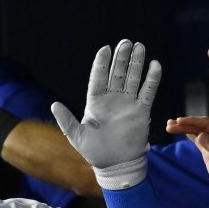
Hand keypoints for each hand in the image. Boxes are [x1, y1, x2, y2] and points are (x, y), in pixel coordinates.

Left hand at [51, 40, 160, 187]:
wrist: (115, 165)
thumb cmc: (94, 152)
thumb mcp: (76, 136)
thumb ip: (66, 120)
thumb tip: (54, 105)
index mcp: (95, 103)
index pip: (98, 78)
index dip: (101, 64)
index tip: (105, 49)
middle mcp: (112, 100)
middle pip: (117, 74)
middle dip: (121, 58)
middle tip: (125, 42)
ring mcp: (127, 104)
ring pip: (133, 79)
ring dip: (136, 63)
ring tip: (139, 46)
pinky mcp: (141, 111)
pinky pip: (148, 92)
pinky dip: (151, 79)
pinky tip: (154, 65)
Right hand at [166, 116, 208, 205]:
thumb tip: (200, 135)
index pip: (207, 124)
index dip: (192, 121)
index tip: (179, 121)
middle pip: (199, 126)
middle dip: (184, 124)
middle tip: (169, 124)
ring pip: (196, 132)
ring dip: (183, 128)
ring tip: (169, 127)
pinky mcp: (208, 151)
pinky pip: (196, 139)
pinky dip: (187, 135)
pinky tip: (179, 131)